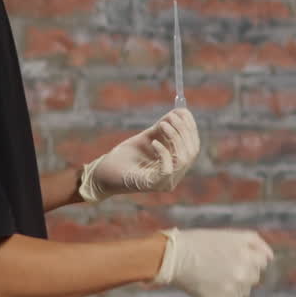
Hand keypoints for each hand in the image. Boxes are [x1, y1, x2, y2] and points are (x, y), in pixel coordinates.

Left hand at [79, 108, 199, 199]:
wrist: (102, 173)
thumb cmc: (124, 158)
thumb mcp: (146, 138)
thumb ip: (162, 128)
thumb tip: (179, 111)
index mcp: (175, 165)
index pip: (193, 146)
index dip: (190, 128)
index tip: (183, 111)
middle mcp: (174, 176)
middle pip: (192, 152)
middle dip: (184, 130)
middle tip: (172, 116)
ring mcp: (164, 182)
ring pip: (184, 159)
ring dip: (176, 137)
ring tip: (162, 124)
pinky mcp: (152, 185)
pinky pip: (168, 169)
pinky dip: (164, 152)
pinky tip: (154, 142)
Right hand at [155, 228, 272, 296]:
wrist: (174, 257)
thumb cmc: (200, 242)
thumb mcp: (231, 235)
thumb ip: (256, 243)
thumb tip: (271, 258)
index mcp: (250, 255)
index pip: (263, 262)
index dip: (247, 257)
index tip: (230, 256)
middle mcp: (246, 273)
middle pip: (253, 277)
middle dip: (240, 272)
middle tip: (219, 266)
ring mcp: (235, 290)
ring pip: (244, 292)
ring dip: (233, 286)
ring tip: (212, 277)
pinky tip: (210, 289)